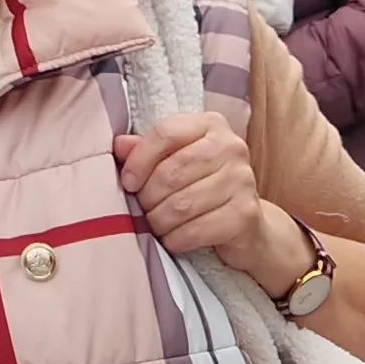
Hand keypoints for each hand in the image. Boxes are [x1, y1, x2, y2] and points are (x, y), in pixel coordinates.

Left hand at [116, 110, 278, 268]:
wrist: (244, 224)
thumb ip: (146, 150)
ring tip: (156, 224)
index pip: (165, 133)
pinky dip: (176, 239)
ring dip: (159, 221)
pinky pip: (196, 230)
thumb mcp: (174, 161)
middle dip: (148, 197)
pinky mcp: (245, 214)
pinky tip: (172, 239)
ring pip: (181, 205)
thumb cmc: (202, 186)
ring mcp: (242, 180)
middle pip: (171, 171)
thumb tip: (119, 145)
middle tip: (143, 209)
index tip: (128, 182)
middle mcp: (231, 147)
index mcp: (211, 125)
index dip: (139, 160)